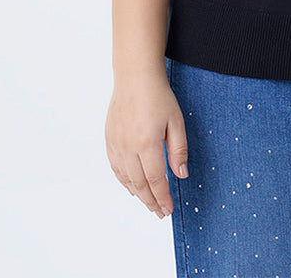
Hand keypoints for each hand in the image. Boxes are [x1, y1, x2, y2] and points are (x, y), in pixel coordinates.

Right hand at [105, 70, 188, 217]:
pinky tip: (132, 186)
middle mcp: (128, 147)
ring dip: (138, 194)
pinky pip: (115, 167)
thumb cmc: (158, 96)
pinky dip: (124, 181)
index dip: (162, 197)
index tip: (168, 209)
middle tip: (160, 212)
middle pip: (140, 184)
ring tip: (149, 203)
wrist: (135, 77)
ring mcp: (116, 144)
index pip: (155, 180)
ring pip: (126, 178)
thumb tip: (181, 175)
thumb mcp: (176, 121)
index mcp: (147, 143)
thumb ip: (178, 150)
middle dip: (151, 201)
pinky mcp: (109, 139)